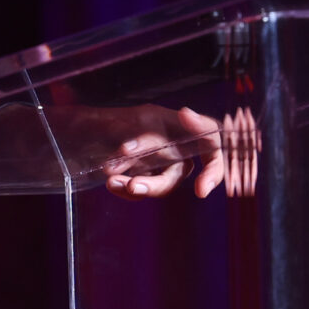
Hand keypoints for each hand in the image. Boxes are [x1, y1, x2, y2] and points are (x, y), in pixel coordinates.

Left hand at [47, 102, 261, 200]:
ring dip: (137, 187)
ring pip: (159, 185)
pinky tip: (111, 183)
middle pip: (180, 175)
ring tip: (112, 182)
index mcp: (185, 130)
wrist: (94, 126)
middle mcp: (178, 150)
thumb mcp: (141, 118)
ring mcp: (161, 166)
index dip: (214, 171)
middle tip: (134, 186)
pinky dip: (126, 188)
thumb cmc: (127, 116)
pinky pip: (141, 188)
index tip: (201, 191)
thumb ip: (157, 131)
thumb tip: (184, 118)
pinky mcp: (144, 176)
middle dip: (157, 183)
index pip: (212, 146)